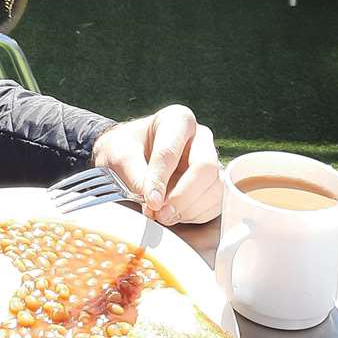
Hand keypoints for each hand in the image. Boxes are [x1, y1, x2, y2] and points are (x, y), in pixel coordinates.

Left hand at [91, 104, 220, 226]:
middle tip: (160, 214)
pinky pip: (216, 203)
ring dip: (190, 209)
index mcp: (177, 120)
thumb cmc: (127, 149)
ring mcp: (212, 160)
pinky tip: (175, 215)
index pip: (171, 151)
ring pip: (215, 188)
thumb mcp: (121, 156)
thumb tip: (153, 203)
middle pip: (205, 168)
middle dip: (182, 196)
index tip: (150, 201)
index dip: (160, 178)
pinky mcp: (214, 183)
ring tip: (164, 216)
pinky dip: (196, 215)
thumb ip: (135, 176)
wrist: (131, 156)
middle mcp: (201, 138)